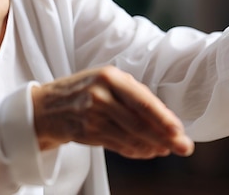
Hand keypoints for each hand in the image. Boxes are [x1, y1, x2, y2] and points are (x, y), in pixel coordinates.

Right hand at [31, 66, 193, 158]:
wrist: (44, 106)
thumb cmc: (81, 91)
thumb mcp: (103, 81)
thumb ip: (131, 94)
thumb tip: (163, 117)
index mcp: (109, 76)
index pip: (143, 100)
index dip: (164, 118)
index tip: (179, 130)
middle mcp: (100, 94)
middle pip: (140, 121)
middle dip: (165, 137)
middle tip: (184, 147)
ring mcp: (92, 114)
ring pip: (130, 136)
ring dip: (151, 146)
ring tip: (164, 150)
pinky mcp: (86, 132)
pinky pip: (117, 145)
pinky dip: (134, 151)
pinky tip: (145, 152)